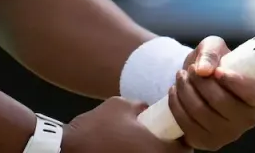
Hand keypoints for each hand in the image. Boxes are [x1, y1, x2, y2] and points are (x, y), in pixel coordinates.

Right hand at [65, 97, 189, 152]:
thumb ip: (141, 106)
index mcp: (156, 149)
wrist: (68, 148)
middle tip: (165, 138)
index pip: (186, 150)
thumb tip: (148, 108)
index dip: (184, 140)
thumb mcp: (122, 105)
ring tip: (146, 142)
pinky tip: (132, 148)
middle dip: (172, 150)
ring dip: (156, 152)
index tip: (178, 132)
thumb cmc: (97, 126)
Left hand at [168, 36, 254, 150]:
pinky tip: (175, 91)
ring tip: (181, 76)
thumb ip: (211, 52)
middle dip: (201, 83)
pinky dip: (177, 105)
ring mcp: (228, 134)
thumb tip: (203, 70)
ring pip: (201, 112)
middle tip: (190, 69)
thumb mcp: (215, 47)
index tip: (218, 71)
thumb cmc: (214, 64)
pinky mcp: (207, 142)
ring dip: (185, 91)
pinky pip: (187, 124)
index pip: (254, 93)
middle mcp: (248, 118)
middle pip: (222, 102)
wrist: (198, 84)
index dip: (236, 83)